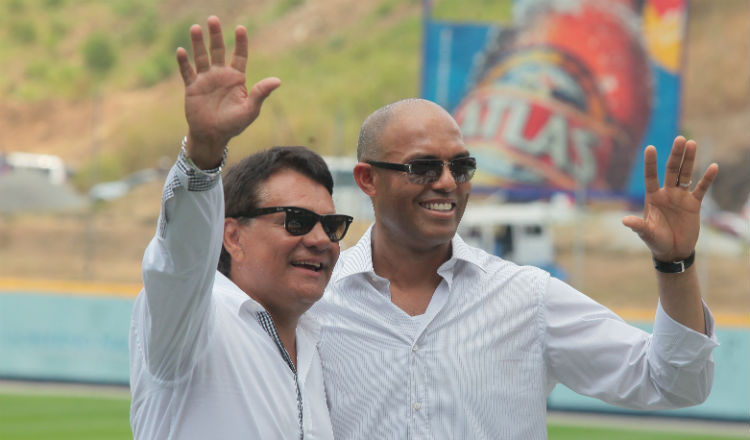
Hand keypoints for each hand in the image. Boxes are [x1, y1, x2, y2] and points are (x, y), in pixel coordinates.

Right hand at [176, 16, 280, 168]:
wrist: (213, 137)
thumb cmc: (234, 124)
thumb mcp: (250, 110)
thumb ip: (260, 93)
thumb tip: (277, 81)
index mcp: (236, 78)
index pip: (239, 55)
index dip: (240, 42)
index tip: (241, 28)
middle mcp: (220, 75)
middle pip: (218, 50)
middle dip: (215, 35)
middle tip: (213, 19)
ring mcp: (205, 80)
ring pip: (201, 57)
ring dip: (197, 43)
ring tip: (195, 28)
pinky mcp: (192, 87)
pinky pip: (187, 72)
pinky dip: (184, 62)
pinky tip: (181, 51)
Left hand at [622, 136, 717, 261]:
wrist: (673, 251)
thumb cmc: (656, 241)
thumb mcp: (646, 233)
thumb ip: (638, 226)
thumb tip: (625, 220)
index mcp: (652, 197)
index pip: (650, 176)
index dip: (650, 163)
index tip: (650, 147)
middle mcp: (666, 193)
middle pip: (671, 170)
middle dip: (675, 155)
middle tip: (680, 138)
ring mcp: (680, 197)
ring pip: (685, 175)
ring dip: (689, 160)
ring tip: (692, 143)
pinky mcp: (694, 204)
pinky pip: (701, 188)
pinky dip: (707, 178)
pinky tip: (713, 166)